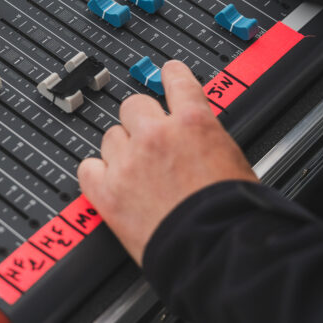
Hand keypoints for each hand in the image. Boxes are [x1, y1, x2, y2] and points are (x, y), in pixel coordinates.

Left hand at [78, 61, 256, 264]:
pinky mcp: (108, 192)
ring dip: (122, 149)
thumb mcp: (234, 160)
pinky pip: (88, 168)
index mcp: (194, 122)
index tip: (166, 73)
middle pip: (133, 105)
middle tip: (151, 142)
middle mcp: (157, 135)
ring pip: (111, 136)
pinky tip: (110, 183)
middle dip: (142, 121)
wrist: (216, 249)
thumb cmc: (233, 212)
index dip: (170, 75)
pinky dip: (97, 174)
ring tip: (138, 173)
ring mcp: (129, 162)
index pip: (176, 80)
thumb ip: (206, 138)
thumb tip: (198, 138)